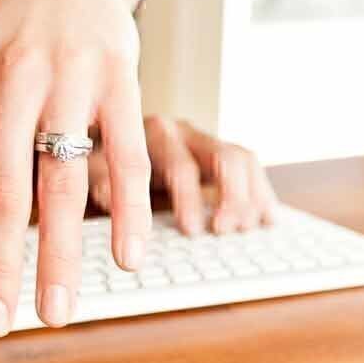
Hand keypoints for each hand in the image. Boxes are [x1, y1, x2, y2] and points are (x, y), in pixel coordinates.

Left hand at [0, 0, 150, 336]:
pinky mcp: (121, 76)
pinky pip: (128, 151)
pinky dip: (127, 207)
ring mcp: (69, 77)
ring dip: (61, 253)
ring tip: (57, 308)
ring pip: (62, 178)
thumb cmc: (11, 29)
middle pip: (4, 188)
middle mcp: (14, 81)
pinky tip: (127, 258)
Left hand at [88, 116, 278, 234]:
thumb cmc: (103, 157)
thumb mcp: (97, 168)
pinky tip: (267, 220)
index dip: (189, 199)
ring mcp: (206, 140)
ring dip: (251, 198)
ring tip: (246, 229)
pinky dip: (262, 193)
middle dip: (231, 199)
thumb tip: (105, 196)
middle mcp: (185, 132)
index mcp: (155, 133)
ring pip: (244, 161)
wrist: (109, 133)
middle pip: (226, 158)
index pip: (181, 164)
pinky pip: (252, 168)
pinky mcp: (221, 154)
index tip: (191, 229)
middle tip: (224, 231)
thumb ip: (101, 181)